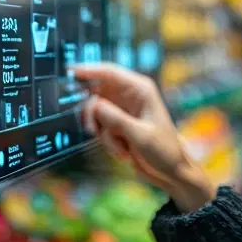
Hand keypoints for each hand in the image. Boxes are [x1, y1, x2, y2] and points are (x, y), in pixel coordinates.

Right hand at [72, 63, 214, 212]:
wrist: (170, 171)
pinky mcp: (117, 125)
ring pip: (95, 114)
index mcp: (140, 90)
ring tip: (121, 148)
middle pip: (96, 94)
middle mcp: (129, 96)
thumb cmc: (163, 150)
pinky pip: (100, 127)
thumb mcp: (140, 135)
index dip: (88, 70)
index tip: (70, 72)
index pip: (109, 72)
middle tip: (94, 130)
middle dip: (93, 115)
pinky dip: (107, 141)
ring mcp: (122, 110)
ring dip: (104, 133)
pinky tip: (123, 151)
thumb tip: (94, 105)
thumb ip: (116, 119)